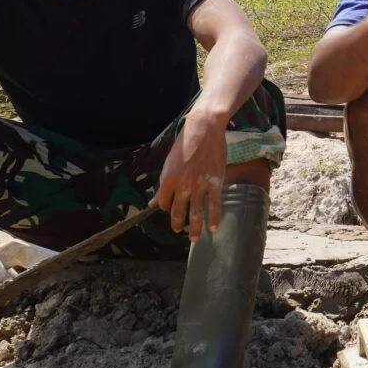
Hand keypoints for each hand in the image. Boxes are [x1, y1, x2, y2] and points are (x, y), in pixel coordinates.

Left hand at [152, 110, 228, 239]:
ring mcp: (199, 186)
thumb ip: (163, 184)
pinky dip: (214, 218)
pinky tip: (213, 227)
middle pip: (178, 212)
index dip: (166, 209)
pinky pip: (214, 205)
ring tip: (195, 238)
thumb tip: (152, 201)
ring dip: (195, 229)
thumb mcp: (170, 163)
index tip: (171, 210)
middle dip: (178, 225)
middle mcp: (182, 186)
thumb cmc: (185, 143)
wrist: (204, 129)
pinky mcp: (215, 183)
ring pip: (196, 213)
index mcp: (167, 180)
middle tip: (179, 231)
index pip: (164, 204)